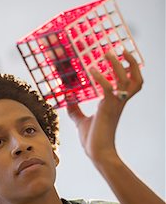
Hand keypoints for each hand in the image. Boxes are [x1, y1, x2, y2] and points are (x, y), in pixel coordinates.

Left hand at [67, 49, 142, 164]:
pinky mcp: (107, 109)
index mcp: (116, 103)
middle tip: (121, 50)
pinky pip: (107, 88)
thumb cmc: (92, 140)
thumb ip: (75, 110)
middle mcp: (119, 102)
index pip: (131, 83)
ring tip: (107, 54)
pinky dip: (101, 77)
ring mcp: (115, 105)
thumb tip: (67, 100)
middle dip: (131, 63)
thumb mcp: (81, 122)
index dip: (131, 69)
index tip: (123, 56)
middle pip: (136, 79)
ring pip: (125, 80)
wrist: (97, 153)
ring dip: (117, 65)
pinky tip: (91, 70)